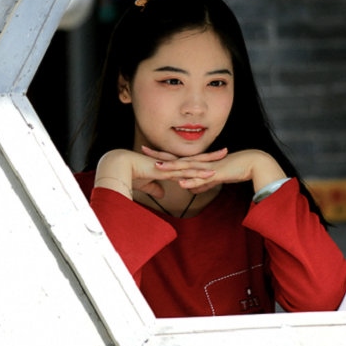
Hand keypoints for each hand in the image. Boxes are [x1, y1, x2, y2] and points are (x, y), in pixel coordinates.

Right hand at [94, 148, 217, 200]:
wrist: (121, 167)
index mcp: (168, 166)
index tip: (211, 158)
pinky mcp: (168, 172)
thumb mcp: (146, 184)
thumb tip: (162, 194)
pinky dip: (199, 173)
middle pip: (194, 159)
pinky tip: (210, 174)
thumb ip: (155, 188)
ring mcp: (170, 167)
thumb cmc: (130, 175)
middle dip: (210, 156)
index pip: (187, 162)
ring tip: (223, 158)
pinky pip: (187, 172)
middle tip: (224, 151)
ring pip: (193, 164)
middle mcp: (171, 164)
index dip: (199, 160)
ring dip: (208, 162)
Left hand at [142, 147, 285, 193]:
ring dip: (173, 167)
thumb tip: (190, 190)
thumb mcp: (214, 179)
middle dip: (160, 154)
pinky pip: (202, 178)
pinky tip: (183, 183)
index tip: (146, 151)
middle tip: (142, 148)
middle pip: (176, 158)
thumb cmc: (234, 169)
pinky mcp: (217, 173)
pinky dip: (192, 181)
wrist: (253, 163)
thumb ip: (202, 184)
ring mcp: (208, 167)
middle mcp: (200, 162)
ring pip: (187, 167)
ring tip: (158, 167)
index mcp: (198, 163)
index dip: (161, 155)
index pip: (176, 158)